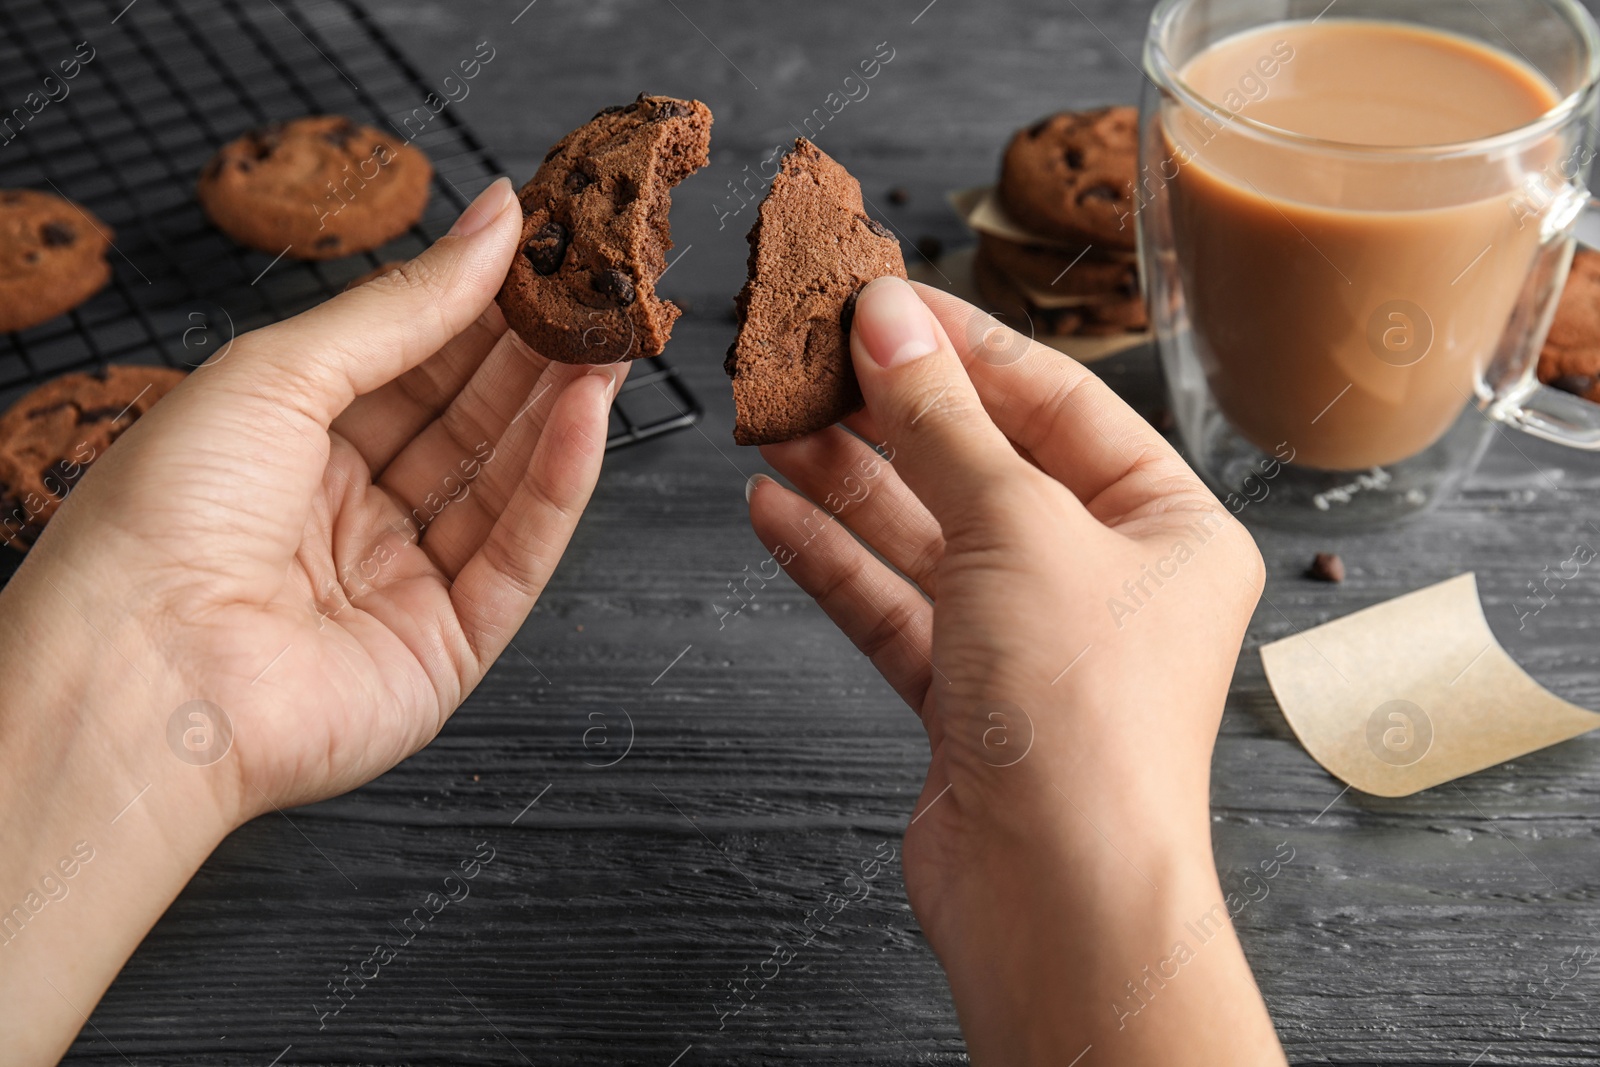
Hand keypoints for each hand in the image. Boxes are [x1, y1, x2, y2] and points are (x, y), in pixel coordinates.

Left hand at [0, 177, 625, 1062]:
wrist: (142, 676)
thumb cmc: (165, 517)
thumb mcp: (281, 371)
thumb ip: (405, 304)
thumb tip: (494, 218)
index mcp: (287, 447)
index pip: (409, 366)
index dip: (475, 308)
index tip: (540, 249)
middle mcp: (346, 516)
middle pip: (464, 423)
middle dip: (530, 353)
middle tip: (591, 288)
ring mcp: (400, 585)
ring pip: (500, 486)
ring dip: (557, 411)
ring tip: (609, 338)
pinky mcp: (446, 650)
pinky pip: (516, 558)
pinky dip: (556, 487)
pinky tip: (586, 416)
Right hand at [747, 277, 1284, 1064]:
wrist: (1054, 897)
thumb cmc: (1083, 720)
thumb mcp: (1014, 529)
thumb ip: (942, 423)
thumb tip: (888, 321)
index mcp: (1168, 526)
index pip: (1057, 402)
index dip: (964, 345)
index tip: (882, 299)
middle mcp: (1105, 581)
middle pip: (983, 466)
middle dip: (893, 413)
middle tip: (810, 357)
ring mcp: (1031, 642)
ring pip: (928, 536)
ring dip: (849, 480)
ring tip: (773, 424)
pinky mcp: (968, 699)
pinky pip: (894, 606)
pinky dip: (836, 560)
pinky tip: (776, 512)